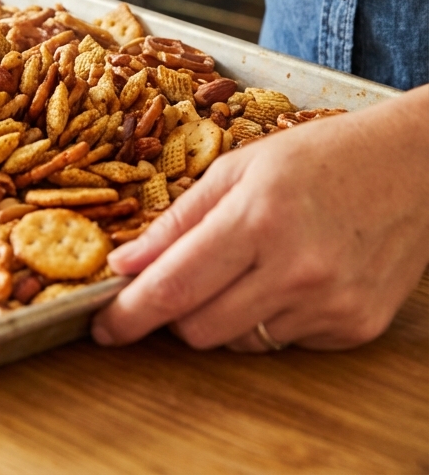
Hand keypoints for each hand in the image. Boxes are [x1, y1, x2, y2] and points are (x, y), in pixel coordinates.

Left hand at [92, 85, 428, 351]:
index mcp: (259, 216)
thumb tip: (127, 264)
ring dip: (222, 314)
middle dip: (173, 314)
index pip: (176, 285)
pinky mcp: (356, 328)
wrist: (414, 168)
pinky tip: (291, 275)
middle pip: (200, 328)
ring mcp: (330, 304)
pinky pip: (285, 343)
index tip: (101, 326)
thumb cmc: (321, 156)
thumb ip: (179, 220)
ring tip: (247, 265)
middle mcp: (296, 268)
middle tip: (176, 282)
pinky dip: (271, 317)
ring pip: (240, 341)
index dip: (130, 314)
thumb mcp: (240, 167)